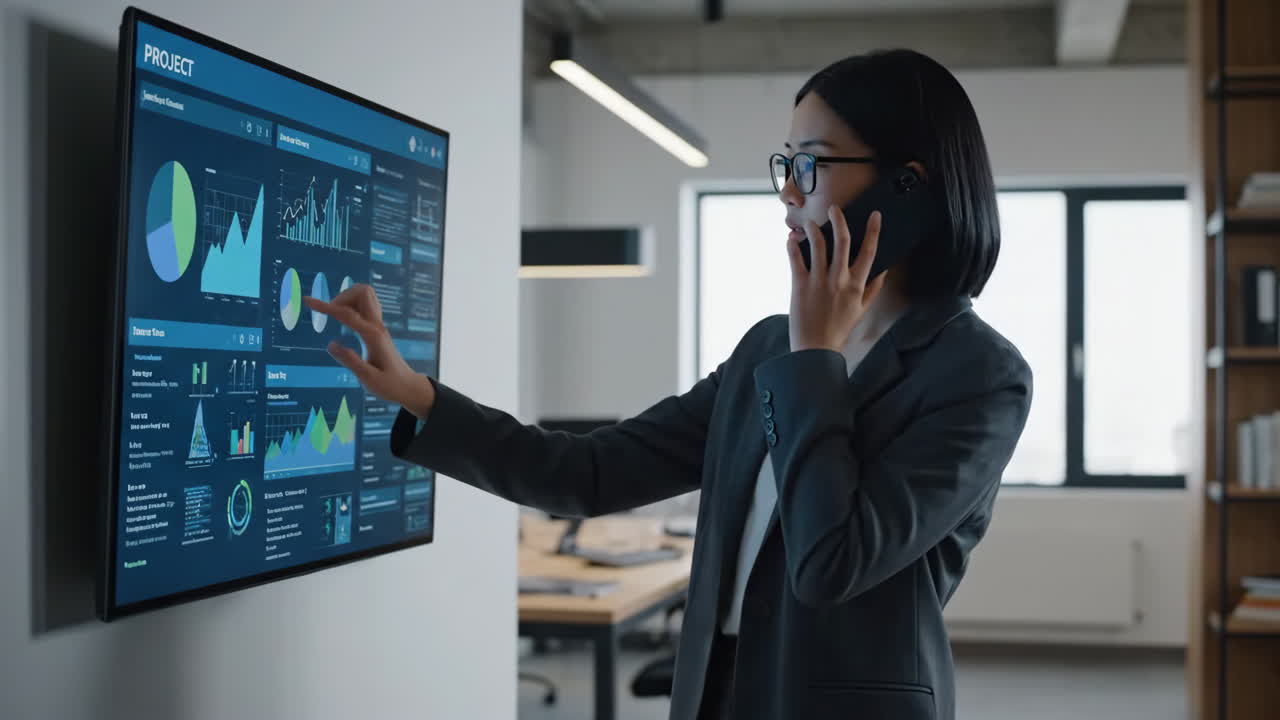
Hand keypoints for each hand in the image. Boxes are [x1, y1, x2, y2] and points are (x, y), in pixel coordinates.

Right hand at [303, 284, 435, 418]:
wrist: (408, 386)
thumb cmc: (389, 385)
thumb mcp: (368, 378)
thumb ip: (350, 361)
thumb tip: (331, 344)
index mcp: (372, 336)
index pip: (346, 314)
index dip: (326, 306)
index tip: (308, 300)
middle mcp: (377, 326)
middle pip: (362, 292)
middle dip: (342, 296)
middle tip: (330, 315)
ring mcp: (380, 325)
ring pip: (366, 295)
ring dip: (348, 299)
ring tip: (336, 318)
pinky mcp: (378, 328)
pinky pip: (367, 306)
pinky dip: (353, 306)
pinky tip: (345, 321)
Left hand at [786, 206, 886, 352]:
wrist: (815, 349)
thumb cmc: (838, 330)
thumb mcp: (861, 310)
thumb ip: (873, 289)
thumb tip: (883, 271)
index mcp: (856, 285)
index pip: (869, 251)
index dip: (873, 230)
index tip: (875, 215)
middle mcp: (839, 279)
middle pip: (842, 241)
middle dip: (839, 220)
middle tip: (834, 208)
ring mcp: (819, 281)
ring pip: (818, 245)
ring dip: (814, 229)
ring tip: (810, 223)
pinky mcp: (800, 284)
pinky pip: (796, 258)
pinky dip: (793, 245)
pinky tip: (791, 238)